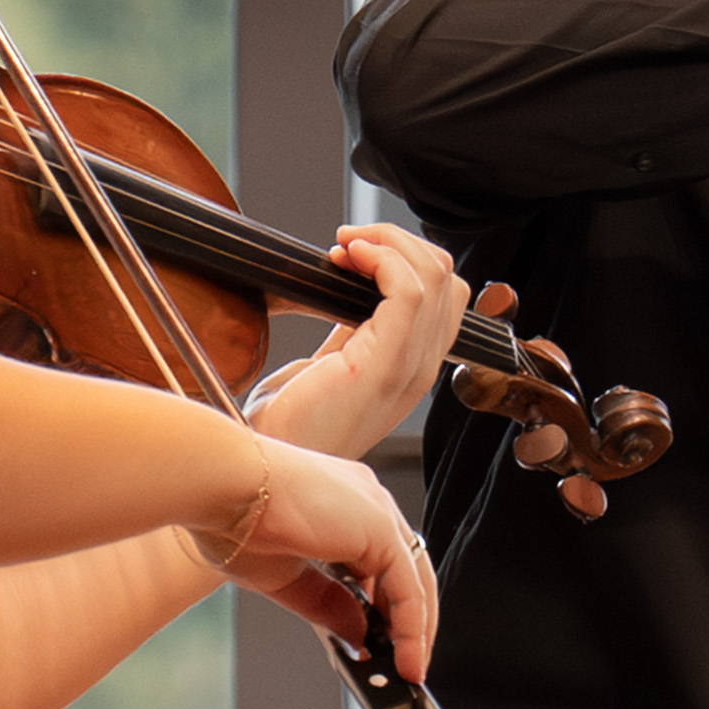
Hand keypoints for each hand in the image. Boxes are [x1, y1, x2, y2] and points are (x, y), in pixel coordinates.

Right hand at [206, 425, 441, 701]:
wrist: (220, 486)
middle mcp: (369, 502)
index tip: (381, 640)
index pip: (381, 561)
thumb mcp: (284, 576)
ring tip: (408, 671)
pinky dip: (411, 627)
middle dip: (408, 621)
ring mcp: (378, 511)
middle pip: (407, 570)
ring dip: (415, 629)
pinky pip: (408, 588)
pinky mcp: (381, 528)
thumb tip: (357, 635)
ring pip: (414, 580)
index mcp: (344, 504)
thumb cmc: (232, 520)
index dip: (385, 604)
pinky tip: (406, 658)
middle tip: (404, 662)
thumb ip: (326, 605)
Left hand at [260, 222, 471, 464]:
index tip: (352, 252)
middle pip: (448, 278)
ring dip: (389, 242)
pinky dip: (382, 257)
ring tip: (347, 245)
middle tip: (349, 242)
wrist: (260, 467)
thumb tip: (346, 284)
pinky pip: (409, 290)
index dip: (405, 259)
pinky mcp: (385, 366)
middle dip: (399, 241)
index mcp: (410, 367)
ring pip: (435, 275)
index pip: (445, 295)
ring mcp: (408, 369)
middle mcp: (420, 368)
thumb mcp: (324, 366)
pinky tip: (349, 256)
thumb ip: (349, 332)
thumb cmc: (283, 427)